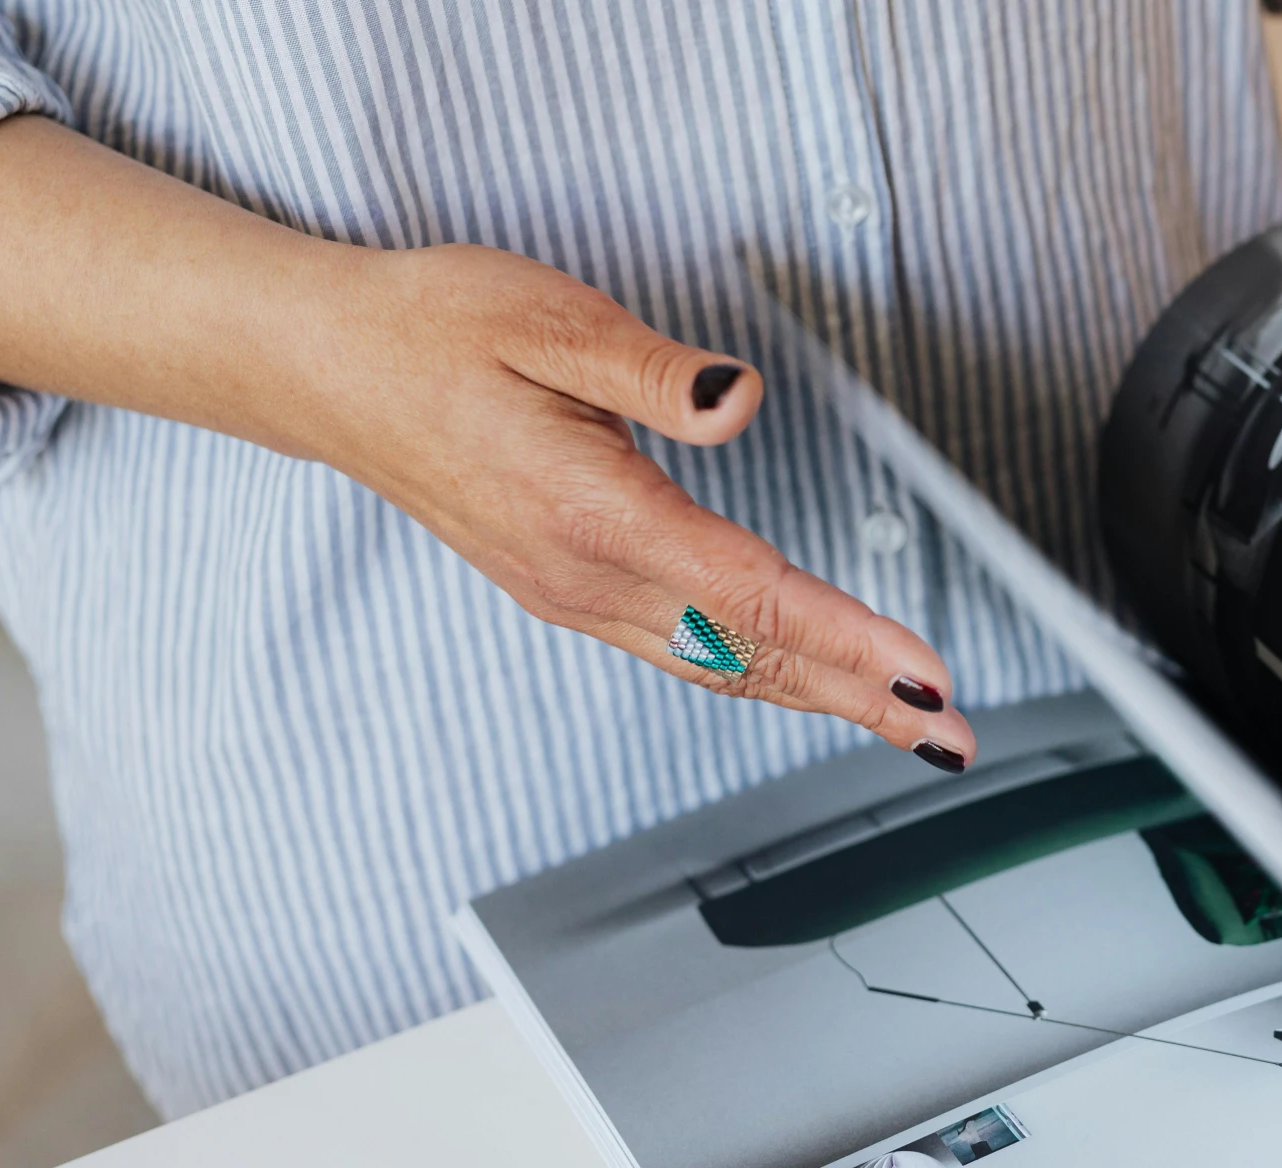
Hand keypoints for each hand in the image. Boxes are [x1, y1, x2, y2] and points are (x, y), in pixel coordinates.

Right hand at [311, 244, 975, 768]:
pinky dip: (760, 675)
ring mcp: (572, 596)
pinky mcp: (567, 592)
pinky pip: (683, 653)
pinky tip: (804, 682)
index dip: (848, 638)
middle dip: (861, 697)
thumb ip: (653, 369)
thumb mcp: (548, 319)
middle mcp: (583, 576)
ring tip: (904, 724)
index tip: (923, 673)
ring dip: (820, 698)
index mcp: (590, 512)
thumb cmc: (435, 330)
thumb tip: (737, 399)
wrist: (330, 371)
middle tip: (950, 735)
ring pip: (719, 667)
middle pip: (749, 655)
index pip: (750, 594)